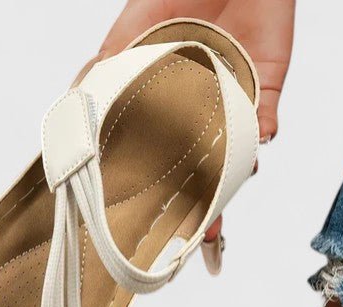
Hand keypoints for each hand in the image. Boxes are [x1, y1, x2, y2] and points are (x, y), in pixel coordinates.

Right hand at [76, 0, 295, 241]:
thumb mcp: (130, 31)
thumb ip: (107, 68)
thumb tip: (74, 107)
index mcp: (167, 102)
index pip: (163, 155)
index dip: (160, 188)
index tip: (153, 224)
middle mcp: (201, 110)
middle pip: (203, 168)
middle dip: (202, 207)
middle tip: (198, 239)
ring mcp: (234, 101)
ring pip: (236, 157)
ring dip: (231, 185)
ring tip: (221, 219)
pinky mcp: (266, 84)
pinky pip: (268, 120)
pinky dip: (264, 134)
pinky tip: (256, 148)